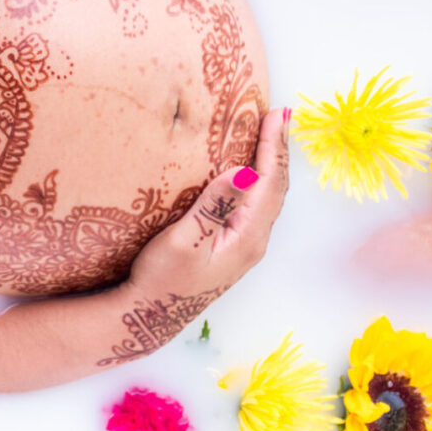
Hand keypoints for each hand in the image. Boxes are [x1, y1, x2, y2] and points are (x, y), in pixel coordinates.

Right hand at [124, 106, 291, 304]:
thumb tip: (244, 172)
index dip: (273, 146)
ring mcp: (245, 245)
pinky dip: (259, 180)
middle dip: (279, 150)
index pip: (268, 182)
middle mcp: (254, 241)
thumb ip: (214, 205)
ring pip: (268, 196)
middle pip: (276, 187)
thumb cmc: (162, 279)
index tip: (276, 114)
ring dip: (271, 164)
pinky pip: (256, 205)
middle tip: (281, 115)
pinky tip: (250, 171)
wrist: (151, 316)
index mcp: (247, 236)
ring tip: (271, 135)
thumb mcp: (184, 240)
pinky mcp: (233, 247)